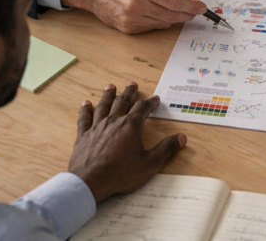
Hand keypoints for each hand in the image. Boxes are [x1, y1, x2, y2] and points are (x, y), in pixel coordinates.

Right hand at [61, 0, 206, 33]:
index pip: (175, 2)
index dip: (192, 6)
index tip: (202, 7)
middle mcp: (137, 5)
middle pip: (172, 15)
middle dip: (187, 14)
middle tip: (195, 11)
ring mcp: (131, 19)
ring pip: (163, 22)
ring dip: (174, 17)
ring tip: (177, 10)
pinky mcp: (126, 28)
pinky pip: (151, 27)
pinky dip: (159, 21)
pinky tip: (157, 12)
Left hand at [69, 83, 185, 202]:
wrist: (90, 182)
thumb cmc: (121, 173)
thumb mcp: (150, 164)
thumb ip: (166, 149)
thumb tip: (182, 137)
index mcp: (131, 126)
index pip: (143, 108)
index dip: (150, 103)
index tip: (155, 100)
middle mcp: (114, 121)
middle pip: (123, 102)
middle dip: (129, 93)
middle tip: (132, 84)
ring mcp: (97, 127)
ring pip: (104, 106)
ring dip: (108, 95)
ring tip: (110, 87)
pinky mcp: (83, 136)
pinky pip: (84, 119)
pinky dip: (85, 110)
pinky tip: (85, 103)